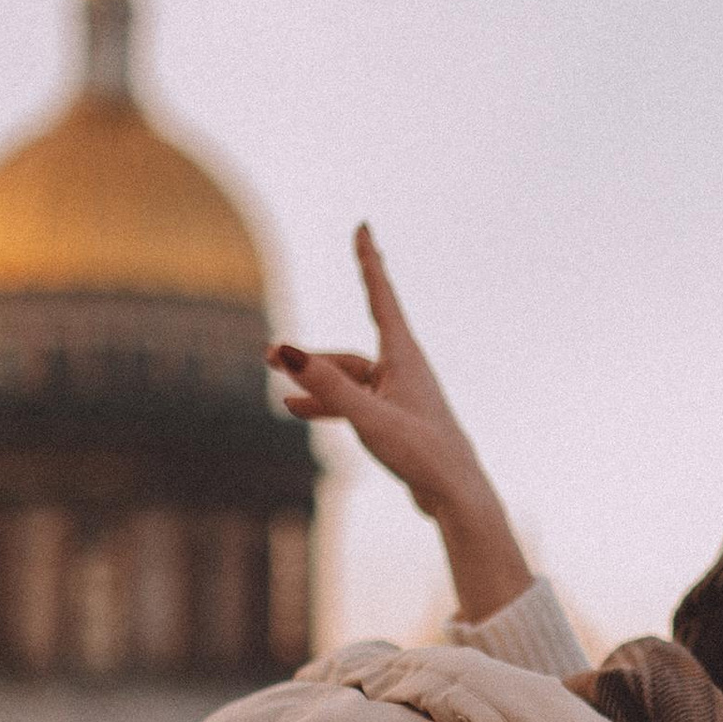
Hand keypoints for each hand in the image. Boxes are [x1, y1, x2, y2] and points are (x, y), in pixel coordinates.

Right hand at [268, 227, 533, 622]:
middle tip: (267, 353)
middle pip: (348, 352)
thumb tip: (284, 350)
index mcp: (405, 357)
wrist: (456, 495)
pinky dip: (326, 402)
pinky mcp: (394, 417)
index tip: (364, 226)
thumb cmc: (422, 453)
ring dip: (314, 383)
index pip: (381, 296)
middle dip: (311, 355)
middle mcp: (404, 368)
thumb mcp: (367, 418)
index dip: (369, 260)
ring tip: (276, 389)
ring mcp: (399, 393)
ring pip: (347, 379)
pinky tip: (295, 408)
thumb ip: (325, 386)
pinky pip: (353, 400)